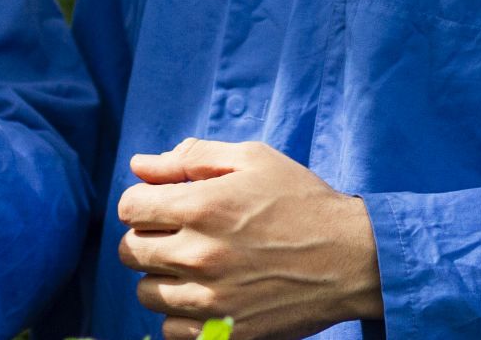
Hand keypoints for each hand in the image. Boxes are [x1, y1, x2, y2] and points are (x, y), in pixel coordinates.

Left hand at [116, 139, 379, 339]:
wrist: (350, 257)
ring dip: (161, 277)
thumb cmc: (302, 200)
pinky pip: (170, 330)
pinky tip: (204, 295)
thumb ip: (193, 157)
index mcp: (202, 206)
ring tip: (193, 265)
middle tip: (177, 234)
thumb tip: (140, 164)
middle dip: (147, 237)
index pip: (129, 208)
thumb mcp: (253, 159)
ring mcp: (211, 298)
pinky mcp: (225, 332)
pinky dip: (179, 314)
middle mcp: (199, 254)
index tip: (162, 205)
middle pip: (131, 250)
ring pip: (146, 293)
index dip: (142, 201)